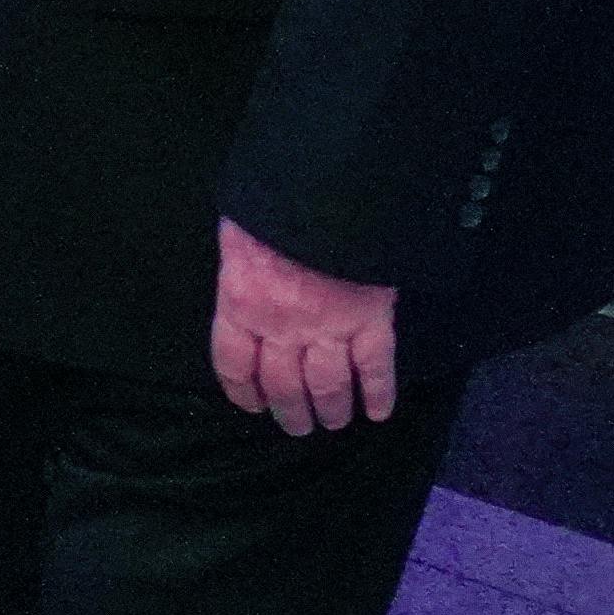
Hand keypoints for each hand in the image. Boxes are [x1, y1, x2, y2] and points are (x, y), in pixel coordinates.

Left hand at [210, 219, 403, 435]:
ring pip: (327, 384)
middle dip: (290, 411)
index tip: (254, 405)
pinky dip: (379, 393)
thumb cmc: (273, 204)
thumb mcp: (240, 232)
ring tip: (334, 423)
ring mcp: (328, 326)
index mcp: (240, 303)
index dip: (243, 390)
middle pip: (282, 385)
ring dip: (331, 409)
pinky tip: (379, 413)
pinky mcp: (370, 319)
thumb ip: (242, 265)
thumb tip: (243, 273)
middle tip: (298, 427)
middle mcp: (280, 326)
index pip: (234, 363)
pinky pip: (375, 366)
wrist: (325, 187)